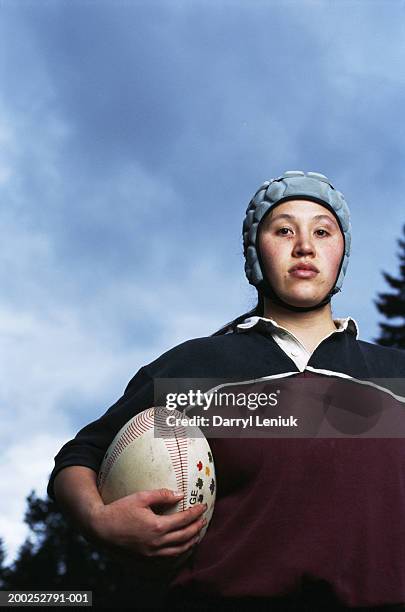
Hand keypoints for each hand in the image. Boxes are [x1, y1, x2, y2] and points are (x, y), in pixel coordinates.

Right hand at [91, 488, 206, 561]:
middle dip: (197, 527)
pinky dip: (178, 553)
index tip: (203, 506)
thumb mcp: (140, 497)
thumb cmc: (119, 510)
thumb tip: (180, 494)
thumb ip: (161, 495)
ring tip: (197, 534)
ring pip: (178, 550)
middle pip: (184, 536)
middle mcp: (157, 542)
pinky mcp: (145, 559)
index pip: (184, 520)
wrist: (101, 529)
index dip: (195, 513)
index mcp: (157, 526)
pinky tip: (181, 548)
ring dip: (190, 542)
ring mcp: (151, 553)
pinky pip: (167, 559)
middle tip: (204, 519)